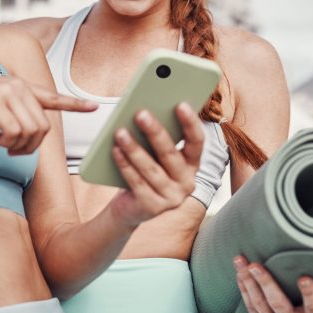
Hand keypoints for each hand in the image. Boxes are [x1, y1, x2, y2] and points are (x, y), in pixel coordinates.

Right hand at [0, 75, 96, 154]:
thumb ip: (16, 112)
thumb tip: (33, 131)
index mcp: (21, 87)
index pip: (53, 96)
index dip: (74, 104)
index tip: (94, 107)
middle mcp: (19, 87)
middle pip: (43, 127)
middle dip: (31, 146)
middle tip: (12, 150)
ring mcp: (8, 93)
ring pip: (32, 132)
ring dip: (18, 147)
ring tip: (2, 144)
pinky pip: (15, 133)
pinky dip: (7, 143)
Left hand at [108, 102, 203, 226]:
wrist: (130, 208)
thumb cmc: (144, 172)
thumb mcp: (155, 155)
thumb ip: (158, 138)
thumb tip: (146, 111)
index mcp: (191, 165)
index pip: (197, 142)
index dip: (190, 123)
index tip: (180, 104)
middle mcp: (186, 183)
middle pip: (170, 154)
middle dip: (155, 132)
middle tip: (140, 113)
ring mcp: (171, 198)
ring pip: (151, 169)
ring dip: (134, 149)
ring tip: (120, 132)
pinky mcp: (152, 208)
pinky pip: (137, 182)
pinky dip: (125, 165)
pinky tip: (115, 151)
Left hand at [234, 256, 312, 312]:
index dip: (309, 293)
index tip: (303, 277)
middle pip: (278, 305)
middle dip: (266, 283)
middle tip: (255, 265)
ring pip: (259, 305)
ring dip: (248, 282)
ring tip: (241, 262)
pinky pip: (250, 307)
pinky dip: (244, 289)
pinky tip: (239, 273)